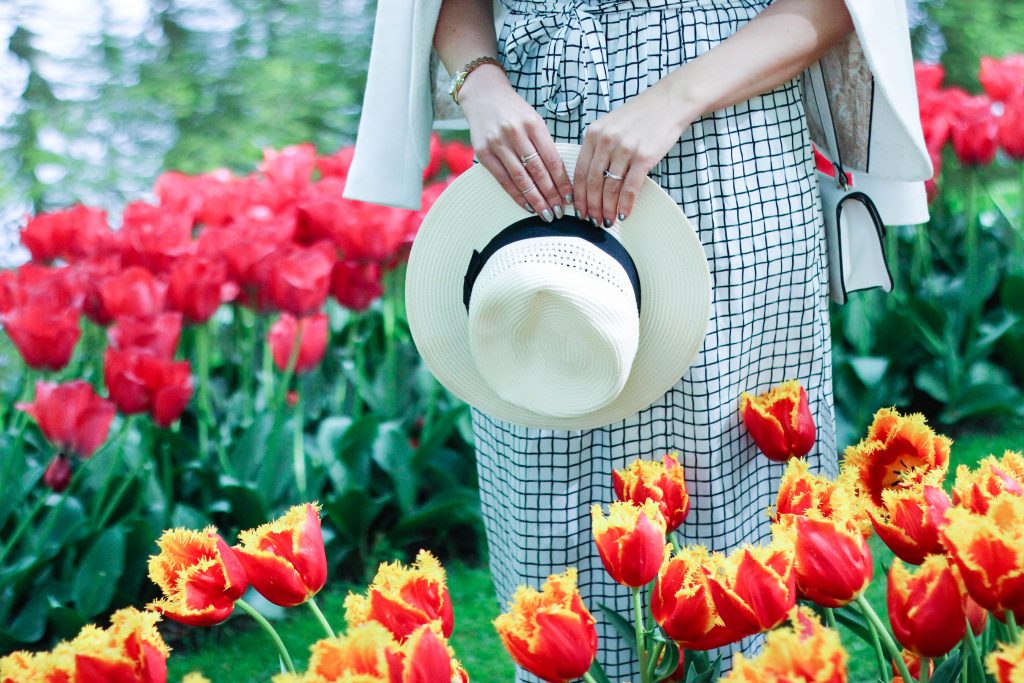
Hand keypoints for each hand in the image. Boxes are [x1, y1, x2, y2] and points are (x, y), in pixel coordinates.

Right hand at [458, 65, 573, 221]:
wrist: (483, 94)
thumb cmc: (513, 110)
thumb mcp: (534, 120)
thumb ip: (544, 144)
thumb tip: (558, 177)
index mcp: (533, 124)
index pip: (552, 159)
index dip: (562, 182)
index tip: (569, 198)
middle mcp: (515, 133)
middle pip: (537, 171)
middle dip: (550, 194)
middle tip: (559, 212)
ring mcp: (497, 143)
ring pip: (520, 178)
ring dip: (535, 199)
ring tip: (546, 213)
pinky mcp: (483, 151)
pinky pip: (503, 179)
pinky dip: (516, 195)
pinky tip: (527, 205)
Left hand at [572, 82, 695, 226]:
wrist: (669, 101)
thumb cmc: (640, 116)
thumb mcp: (610, 126)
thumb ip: (598, 148)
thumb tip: (591, 180)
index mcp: (593, 134)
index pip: (580, 172)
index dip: (578, 196)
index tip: (578, 211)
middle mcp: (606, 141)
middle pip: (593, 183)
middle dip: (591, 207)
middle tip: (592, 221)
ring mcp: (625, 149)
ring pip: (611, 187)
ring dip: (607, 209)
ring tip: (607, 222)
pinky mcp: (644, 156)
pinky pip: (630, 186)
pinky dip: (626, 204)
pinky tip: (624, 215)